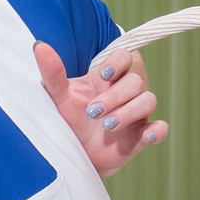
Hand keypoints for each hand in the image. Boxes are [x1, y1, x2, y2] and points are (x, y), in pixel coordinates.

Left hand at [35, 41, 168, 177]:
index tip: (103, 74)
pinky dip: (157, 131)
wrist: (76, 153)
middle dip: (115, 96)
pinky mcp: (141, 135)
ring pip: (148, 100)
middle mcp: (125, 92)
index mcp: (108, 78)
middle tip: (92, 112)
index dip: (118, 62)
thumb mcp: (59, 96)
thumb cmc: (70, 119)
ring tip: (107, 125)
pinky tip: (147, 136)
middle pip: (135, 81)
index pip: (124, 57)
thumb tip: (39, 46)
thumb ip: (53, 73)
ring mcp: (136, 113)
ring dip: (129, 112)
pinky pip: (160, 128)